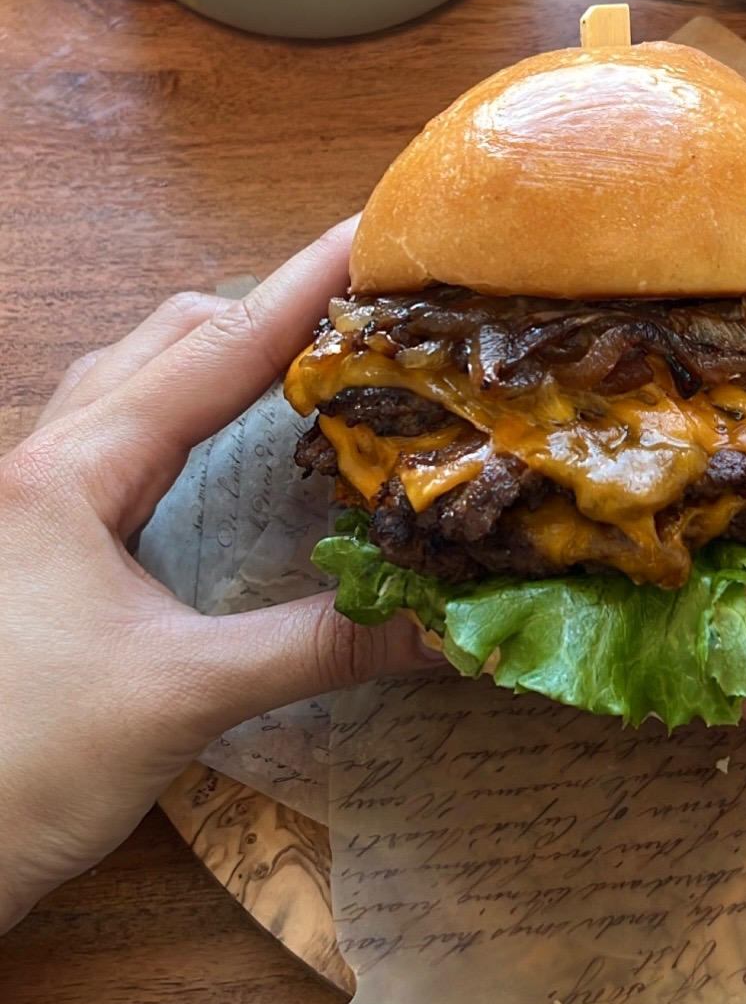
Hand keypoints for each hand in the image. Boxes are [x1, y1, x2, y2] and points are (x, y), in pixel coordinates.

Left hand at [0, 221, 433, 932]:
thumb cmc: (20, 765)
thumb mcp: (184, 698)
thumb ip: (318, 649)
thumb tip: (445, 628)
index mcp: (70, 475)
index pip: (212, 355)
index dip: (300, 291)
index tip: (371, 237)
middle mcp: (40, 465)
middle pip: (160, 342)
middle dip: (257, 310)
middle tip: (350, 313)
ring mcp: (26, 503)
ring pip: (125, 383)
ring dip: (210, 357)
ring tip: (294, 362)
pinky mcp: (29, 546)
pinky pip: (113, 439)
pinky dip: (179, 416)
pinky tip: (215, 456)